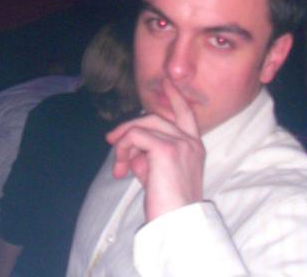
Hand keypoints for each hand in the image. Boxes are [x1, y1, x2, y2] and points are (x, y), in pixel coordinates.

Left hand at [106, 79, 205, 220]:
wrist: (177, 224)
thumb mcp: (160, 175)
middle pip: (156, 117)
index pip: (186, 113)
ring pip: (143, 125)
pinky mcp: (165, 149)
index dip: (176, 96)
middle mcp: (190, 141)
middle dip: (130, 125)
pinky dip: (123, 149)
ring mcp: (180, 143)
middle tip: (111, 140)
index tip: (168, 81)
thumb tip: (132, 151)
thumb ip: (149, 157)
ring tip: (118, 166)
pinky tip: (121, 170)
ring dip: (124, 142)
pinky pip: (136, 136)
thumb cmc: (169, 205)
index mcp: (195, 146)